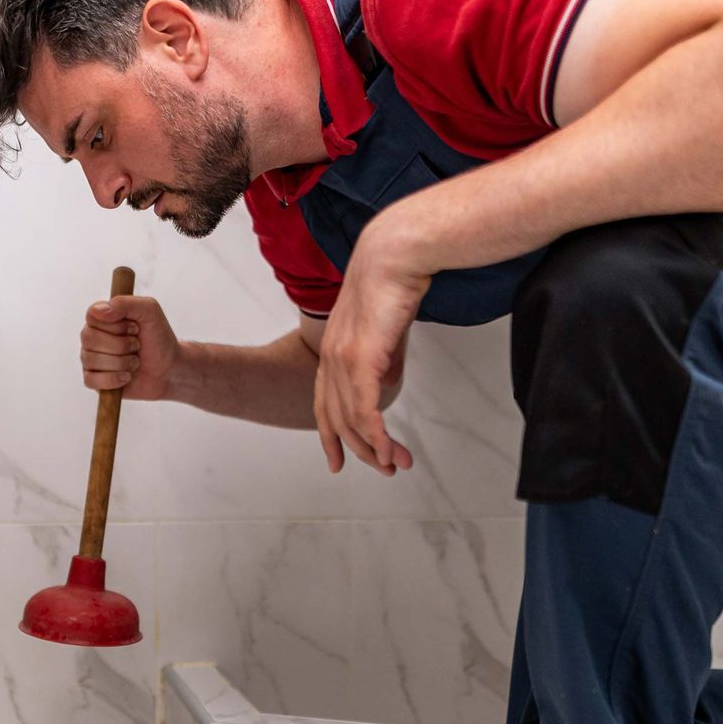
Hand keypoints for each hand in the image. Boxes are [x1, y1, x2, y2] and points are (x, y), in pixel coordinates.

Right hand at [81, 292, 180, 400]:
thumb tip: (97, 312)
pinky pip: (90, 380)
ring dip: (122, 362)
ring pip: (91, 360)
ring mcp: (90, 359)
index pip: (92, 315)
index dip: (116, 325)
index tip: (135, 327)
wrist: (169, 368)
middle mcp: (91, 337)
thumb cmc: (158, 337)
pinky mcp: (94, 380)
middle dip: (121, 345)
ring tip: (135, 361)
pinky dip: (113, 379)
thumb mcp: (149, 311)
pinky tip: (127, 376)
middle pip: (89, 338)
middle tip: (137, 345)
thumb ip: (124, 303)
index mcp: (101, 317)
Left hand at [313, 216, 431, 475]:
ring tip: (397, 464)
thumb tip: (384, 380)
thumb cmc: (392, 282)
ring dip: (377, 447)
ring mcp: (342, 359)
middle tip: (386, 468)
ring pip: (353, 419)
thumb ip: (382, 357)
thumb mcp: (385, 330)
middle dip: (362, 450)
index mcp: (332, 350)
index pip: (324, 404)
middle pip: (337, 419)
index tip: (338, 461)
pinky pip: (365, 408)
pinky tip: (388, 449)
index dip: (331, 436)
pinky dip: (377, 434)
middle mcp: (330, 358)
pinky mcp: (361, 358)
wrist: (395, 254)